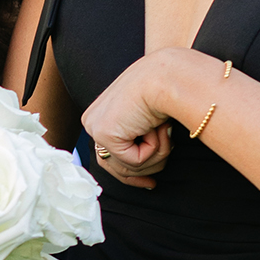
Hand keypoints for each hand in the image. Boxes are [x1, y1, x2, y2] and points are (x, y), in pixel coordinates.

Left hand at [81, 57, 172, 189]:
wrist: (167, 76)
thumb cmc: (165, 91)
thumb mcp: (149, 121)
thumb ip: (140, 141)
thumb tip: (144, 175)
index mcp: (100, 115)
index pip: (107, 155)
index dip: (129, 174)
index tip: (148, 184)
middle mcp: (92, 122)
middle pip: (113, 165)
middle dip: (138, 175)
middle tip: (152, 184)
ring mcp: (96, 128)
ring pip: (128, 166)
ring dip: (154, 155)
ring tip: (164, 133)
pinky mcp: (105, 135)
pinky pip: (134, 161)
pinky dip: (153, 149)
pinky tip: (156, 129)